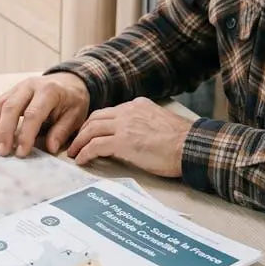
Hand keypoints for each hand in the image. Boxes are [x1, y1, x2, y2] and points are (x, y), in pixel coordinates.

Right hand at [0, 73, 89, 157]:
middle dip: (5, 132)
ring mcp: (19, 86)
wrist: (69, 82)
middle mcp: (31, 85)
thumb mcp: (75, 116)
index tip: (21, 152)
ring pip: (0, 104)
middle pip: (11, 107)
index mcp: (49, 91)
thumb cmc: (72, 101)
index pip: (33, 114)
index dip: (25, 135)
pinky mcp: (11, 91)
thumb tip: (50, 148)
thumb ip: (62, 131)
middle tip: (3, 152)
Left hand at [66, 98, 190, 177]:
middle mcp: (129, 111)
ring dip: (79, 142)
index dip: (96, 124)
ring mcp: (124, 125)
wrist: (191, 147)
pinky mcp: (122, 142)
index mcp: (138, 105)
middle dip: (82, 130)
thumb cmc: (182, 141)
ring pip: (91, 129)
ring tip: (73, 153)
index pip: (110, 112)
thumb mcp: (160, 124)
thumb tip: (134, 139)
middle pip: (96, 118)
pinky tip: (81, 160)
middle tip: (76, 143)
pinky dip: (85, 152)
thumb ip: (144, 125)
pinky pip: (95, 145)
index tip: (90, 134)